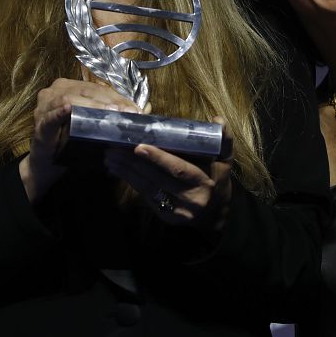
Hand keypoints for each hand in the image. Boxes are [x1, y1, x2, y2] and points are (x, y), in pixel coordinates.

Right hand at [20, 78, 141, 202]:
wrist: (48, 165)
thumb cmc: (73, 141)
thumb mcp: (96, 125)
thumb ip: (117, 114)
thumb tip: (147, 108)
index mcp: (70, 86)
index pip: (98, 88)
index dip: (118, 97)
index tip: (135, 109)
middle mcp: (55, 90)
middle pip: (87, 90)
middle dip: (109, 101)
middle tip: (127, 112)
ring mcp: (45, 105)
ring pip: (71, 97)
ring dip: (93, 106)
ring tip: (110, 113)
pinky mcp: (39, 123)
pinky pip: (51, 115)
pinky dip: (61, 112)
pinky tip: (70, 109)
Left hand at [104, 119, 232, 231]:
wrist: (216, 216)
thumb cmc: (218, 180)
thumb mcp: (225, 161)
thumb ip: (224, 139)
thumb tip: (217, 119)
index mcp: (205, 182)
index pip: (179, 169)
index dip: (158, 158)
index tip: (139, 146)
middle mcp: (191, 199)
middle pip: (158, 179)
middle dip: (134, 163)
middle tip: (114, 148)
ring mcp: (177, 211)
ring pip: (148, 188)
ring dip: (127, 172)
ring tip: (110, 157)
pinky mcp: (166, 217)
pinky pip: (146, 197)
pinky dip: (132, 182)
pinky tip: (118, 171)